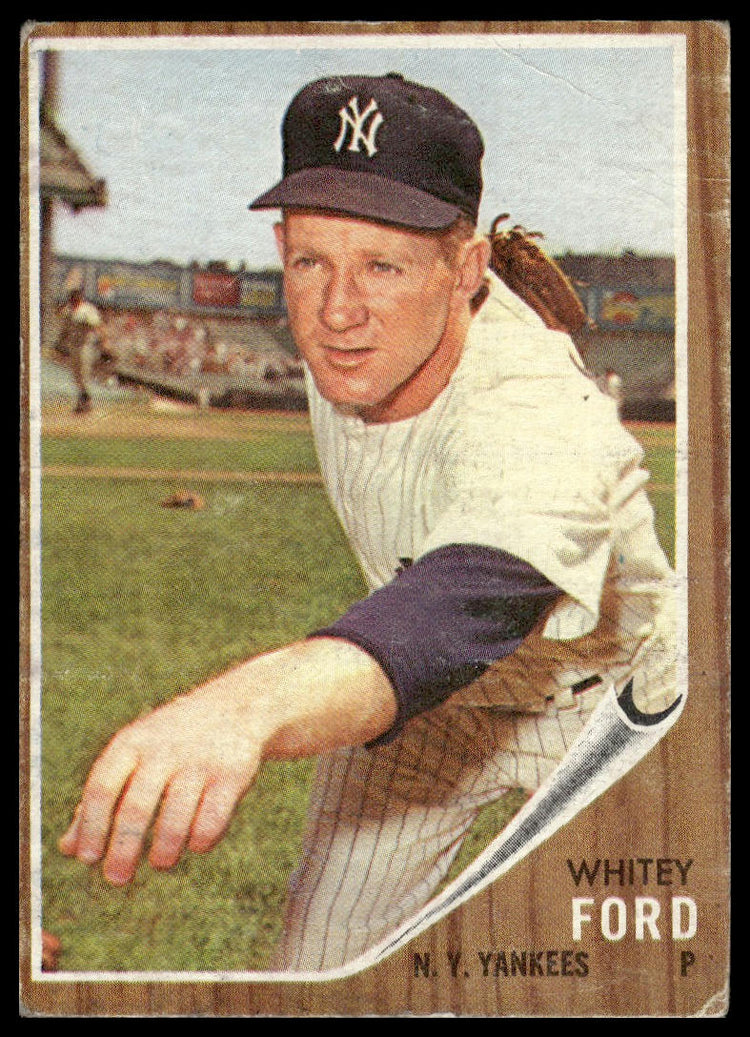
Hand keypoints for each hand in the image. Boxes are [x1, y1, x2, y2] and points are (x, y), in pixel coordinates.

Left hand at [58, 684, 264, 885]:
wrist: (234, 706)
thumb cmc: (169, 742)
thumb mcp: (132, 757)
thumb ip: (101, 799)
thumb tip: (69, 848)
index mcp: (131, 744)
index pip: (102, 788)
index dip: (92, 827)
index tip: (88, 859)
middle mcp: (164, 750)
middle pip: (135, 808)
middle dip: (123, 851)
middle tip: (116, 879)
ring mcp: (200, 762)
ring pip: (175, 821)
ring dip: (163, 852)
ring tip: (161, 861)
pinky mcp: (232, 775)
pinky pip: (212, 821)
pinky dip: (201, 841)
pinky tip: (195, 843)